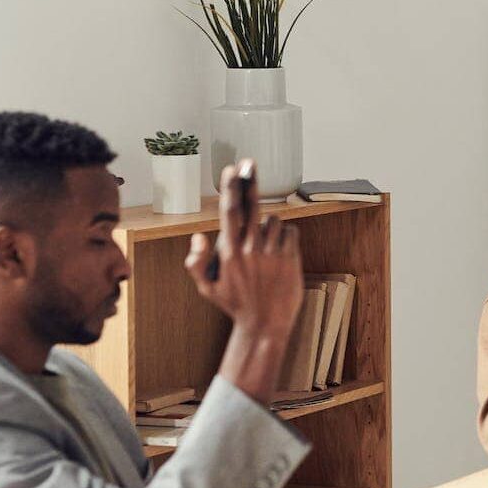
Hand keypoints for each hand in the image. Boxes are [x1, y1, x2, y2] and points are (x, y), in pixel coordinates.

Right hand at [186, 161, 304, 402]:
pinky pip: (290, 233)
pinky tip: (278, 253)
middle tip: (248, 162)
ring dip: (267, 225)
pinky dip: (285, 237)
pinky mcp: (291, 258)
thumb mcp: (207, 288)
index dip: (230, 188)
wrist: (266, 325)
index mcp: (229, 253)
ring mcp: (273, 253)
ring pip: (273, 220)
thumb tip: (198, 235)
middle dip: (249, 182)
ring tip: (262, 249)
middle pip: (251, 206)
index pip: (229, 212)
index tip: (231, 169)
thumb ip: (196, 262)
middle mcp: (251, 249)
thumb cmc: (235, 305)